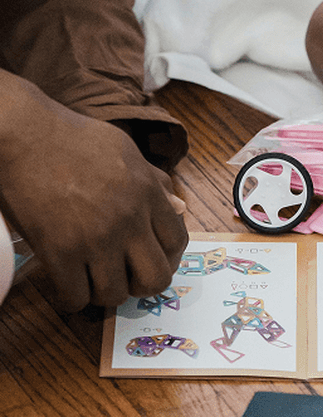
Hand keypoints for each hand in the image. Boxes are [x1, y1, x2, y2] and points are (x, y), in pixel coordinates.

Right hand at [0, 82, 187, 310]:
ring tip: (95, 278)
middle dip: (144, 285)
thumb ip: (155, 182)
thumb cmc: (76, 140)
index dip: (169, 256)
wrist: (28, 138)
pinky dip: (73, 298)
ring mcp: (95, 239)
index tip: (154, 258)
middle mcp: (129, 219)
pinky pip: (75, 298)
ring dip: (105, 293)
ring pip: (115, 295)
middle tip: (128, 277)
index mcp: (148, 193)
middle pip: (156, 277)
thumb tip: (180, 207)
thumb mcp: (127, 152)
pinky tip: (68, 283)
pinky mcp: (59, 253)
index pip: (178, 240)